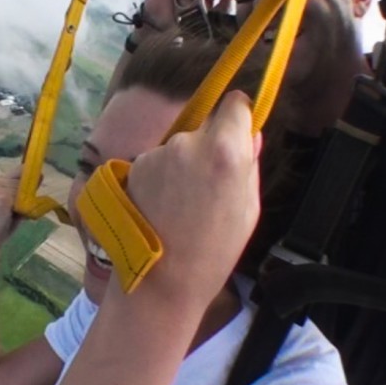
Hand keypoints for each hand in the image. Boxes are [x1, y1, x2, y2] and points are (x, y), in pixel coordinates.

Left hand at [125, 91, 261, 307]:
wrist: (163, 281)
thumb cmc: (215, 251)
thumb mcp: (248, 208)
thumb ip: (250, 164)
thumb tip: (250, 134)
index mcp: (225, 150)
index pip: (235, 103)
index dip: (238, 117)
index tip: (238, 133)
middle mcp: (188, 141)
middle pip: (205, 126)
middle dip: (210, 145)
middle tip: (210, 185)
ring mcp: (157, 153)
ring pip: (180, 145)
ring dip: (184, 163)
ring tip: (183, 204)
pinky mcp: (135, 166)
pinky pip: (157, 161)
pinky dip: (162, 176)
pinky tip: (163, 206)